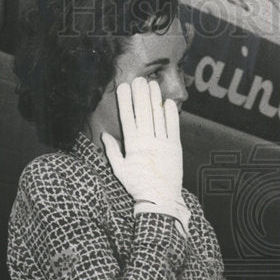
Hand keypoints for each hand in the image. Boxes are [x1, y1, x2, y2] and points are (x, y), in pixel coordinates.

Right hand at [100, 78, 182, 203]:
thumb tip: (104, 135)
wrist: (160, 201)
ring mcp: (163, 144)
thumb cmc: (138, 186)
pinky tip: (168, 102)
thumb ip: (112, 151)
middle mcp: (148, 142)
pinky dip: (171, 115)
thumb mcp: (120, 170)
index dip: (125, 101)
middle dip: (140, 94)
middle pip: (143, 113)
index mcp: (133, 146)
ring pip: (158, 117)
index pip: (128, 119)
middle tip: (138, 79)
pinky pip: (173, 128)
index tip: (123, 87)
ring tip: (152, 84)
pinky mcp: (175, 149)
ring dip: (155, 99)